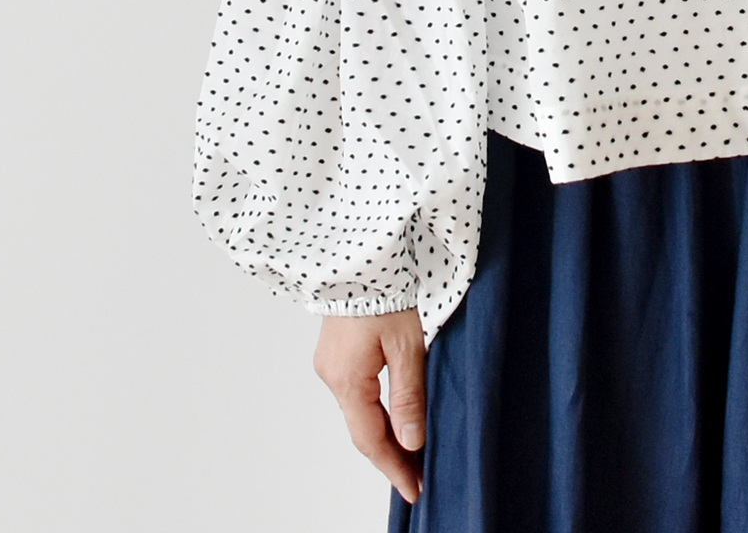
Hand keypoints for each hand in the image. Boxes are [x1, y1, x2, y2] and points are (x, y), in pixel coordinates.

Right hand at [313, 308, 426, 503]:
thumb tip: (410, 441)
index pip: (371, 439)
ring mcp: (330, 364)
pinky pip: (355, 394)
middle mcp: (331, 376)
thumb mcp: (407, 346)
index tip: (414, 490)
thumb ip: (408, 396)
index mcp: (346, 379)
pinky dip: (375, 412)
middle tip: (417, 478)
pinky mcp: (335, 353)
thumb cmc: (385, 293)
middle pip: (362, 430)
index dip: (394, 468)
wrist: (361, 257)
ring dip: (383, 433)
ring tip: (411, 454)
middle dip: (390, 456)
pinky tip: (392, 418)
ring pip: (358, 412)